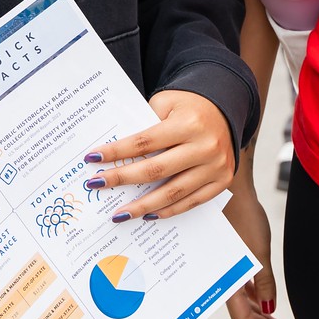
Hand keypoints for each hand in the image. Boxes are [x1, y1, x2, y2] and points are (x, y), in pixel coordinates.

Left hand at [89, 89, 234, 221]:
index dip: (117, 152)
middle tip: (96, 185)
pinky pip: (191, 202)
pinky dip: (168, 210)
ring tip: (119, 213)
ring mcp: (216, 166)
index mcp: (189, 123)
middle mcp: (205, 146)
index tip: (93, 158)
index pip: (145, 142)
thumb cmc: (188, 105)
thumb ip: (145, 125)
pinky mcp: (222, 181)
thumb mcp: (166, 103)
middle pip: (156, 170)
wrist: (225, 107)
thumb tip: (114, 154)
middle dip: (122, 179)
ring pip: (173, 193)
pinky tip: (148, 214)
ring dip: (142, 205)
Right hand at [223, 184, 284, 318]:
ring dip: (259, 315)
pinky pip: (242, 286)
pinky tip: (264, 303)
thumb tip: (270, 309)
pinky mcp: (232, 257)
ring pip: (243, 301)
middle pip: (243, 313)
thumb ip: (264, 282)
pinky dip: (255, 297)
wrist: (230, 185)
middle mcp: (223, 275)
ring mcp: (227, 267)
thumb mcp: (259, 252)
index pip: (243, 318)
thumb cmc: (243, 215)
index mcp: (226, 278)